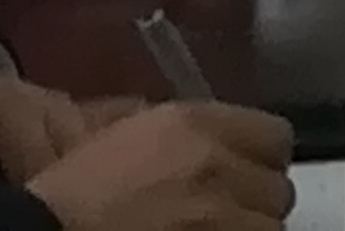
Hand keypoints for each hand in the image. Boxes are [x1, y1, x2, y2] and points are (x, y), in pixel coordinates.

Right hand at [24, 102, 298, 230]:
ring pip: (270, 228)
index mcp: (193, 124)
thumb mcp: (121, 143)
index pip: (275, 137)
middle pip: (277, 187)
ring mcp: (222, 217)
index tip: (241, 176)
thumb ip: (177, 138)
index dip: (258, 161)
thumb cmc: (67, 197)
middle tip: (222, 215)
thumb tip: (209, 148)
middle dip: (254, 202)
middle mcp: (218, 164)